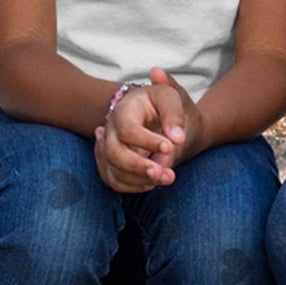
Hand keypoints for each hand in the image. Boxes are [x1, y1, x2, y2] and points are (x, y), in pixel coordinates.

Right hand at [94, 68, 200, 192]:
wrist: (163, 116)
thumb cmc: (166, 104)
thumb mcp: (172, 97)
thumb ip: (175, 114)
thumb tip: (177, 138)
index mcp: (124, 109)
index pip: (126, 129)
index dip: (147, 142)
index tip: (170, 147)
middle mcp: (111, 129)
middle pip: (113, 153)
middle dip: (139, 167)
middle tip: (167, 174)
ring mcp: (108, 148)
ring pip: (113, 171)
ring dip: (141, 180)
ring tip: (168, 178)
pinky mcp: (112, 164)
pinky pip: (114, 181)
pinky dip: (133, 186)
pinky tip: (153, 182)